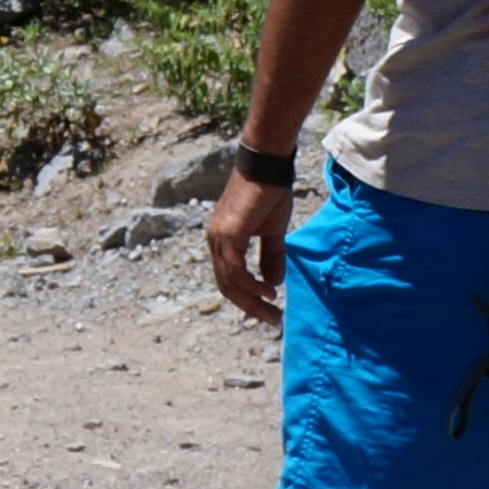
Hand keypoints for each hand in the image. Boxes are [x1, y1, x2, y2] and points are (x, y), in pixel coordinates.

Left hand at [208, 171, 292, 321]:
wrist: (267, 167)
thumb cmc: (269, 194)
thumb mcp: (273, 232)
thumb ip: (271, 256)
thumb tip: (273, 283)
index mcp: (223, 242)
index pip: (229, 279)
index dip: (247, 298)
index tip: (269, 311)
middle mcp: (215, 242)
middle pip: (227, 285)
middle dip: (250, 306)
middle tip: (272, 320)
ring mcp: (219, 237)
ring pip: (229, 281)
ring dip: (251, 301)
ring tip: (273, 311)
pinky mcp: (228, 233)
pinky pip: (235, 269)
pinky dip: (250, 285)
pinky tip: (268, 292)